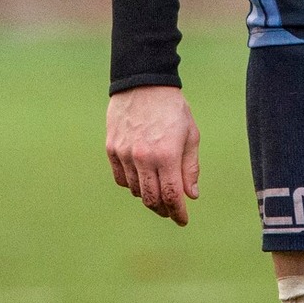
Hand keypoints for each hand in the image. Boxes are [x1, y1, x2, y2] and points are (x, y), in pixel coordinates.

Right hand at [107, 85, 199, 224]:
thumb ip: (190, 167)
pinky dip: (132, 184)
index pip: (172, 196)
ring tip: (158, 192)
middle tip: (171, 211)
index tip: (183, 220)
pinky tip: (141, 179)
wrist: (143, 82)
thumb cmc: (172, 108)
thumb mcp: (190, 134)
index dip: (178, 213)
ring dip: (148, 197)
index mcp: (167, 155)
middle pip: (151, 199)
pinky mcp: (111, 148)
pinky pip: (121, 178)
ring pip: (135, 190)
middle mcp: (144, 157)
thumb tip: (191, 195)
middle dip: (163, 210)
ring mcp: (125, 154)